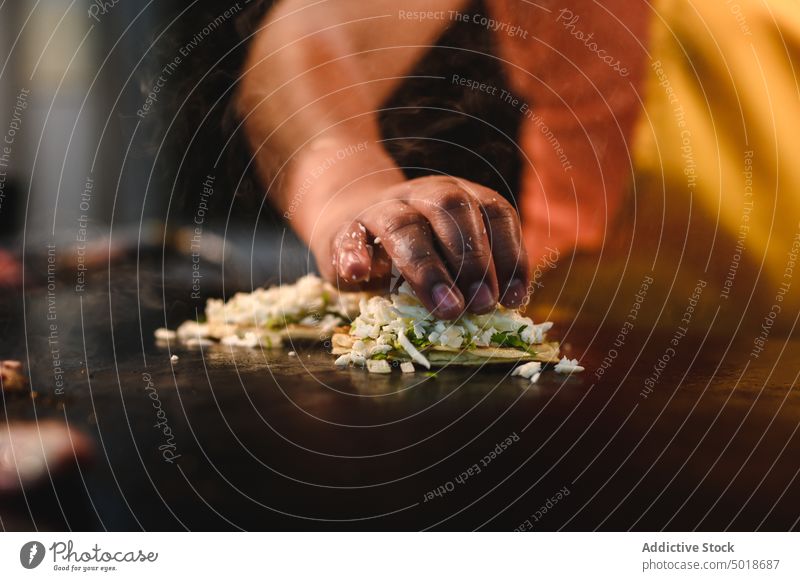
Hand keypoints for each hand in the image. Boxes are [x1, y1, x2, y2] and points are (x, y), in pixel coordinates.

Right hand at [312, 175, 529, 319]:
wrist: (351, 222)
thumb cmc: (414, 249)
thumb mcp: (449, 254)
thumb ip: (473, 274)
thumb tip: (502, 307)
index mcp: (459, 196)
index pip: (493, 211)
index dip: (508, 253)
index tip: (513, 297)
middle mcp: (423, 194)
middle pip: (450, 209)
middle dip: (472, 259)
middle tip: (482, 305)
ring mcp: (381, 208)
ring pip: (403, 224)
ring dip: (427, 267)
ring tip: (446, 306)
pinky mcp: (344, 229)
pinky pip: (350, 238)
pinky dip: (354, 255)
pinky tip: (360, 274)